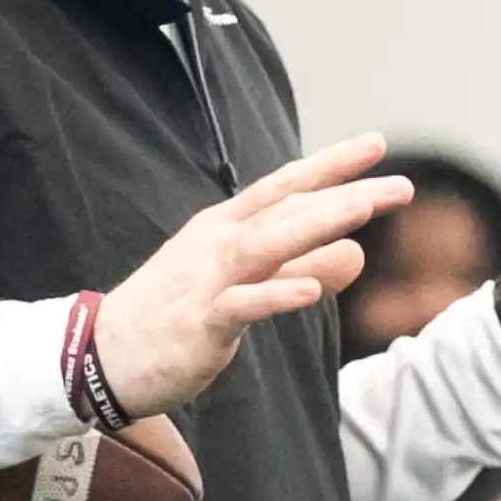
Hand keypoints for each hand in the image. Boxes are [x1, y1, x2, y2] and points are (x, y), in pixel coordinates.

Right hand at [96, 137, 415, 415]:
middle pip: (286, 210)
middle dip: (343, 193)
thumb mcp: (247, 284)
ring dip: (315, 225)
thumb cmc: (175, 315)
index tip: (376, 145)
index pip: (285, 188)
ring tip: (363, 211)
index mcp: (226, 227)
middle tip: (399, 186)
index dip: (330, 166)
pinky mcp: (198, 324)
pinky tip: (311, 290)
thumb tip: (357, 252)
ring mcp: (205, 281)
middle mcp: (217, 243)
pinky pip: (240, 306)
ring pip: (266, 245)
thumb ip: (302, 265)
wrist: (100, 355)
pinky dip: (275, 294)